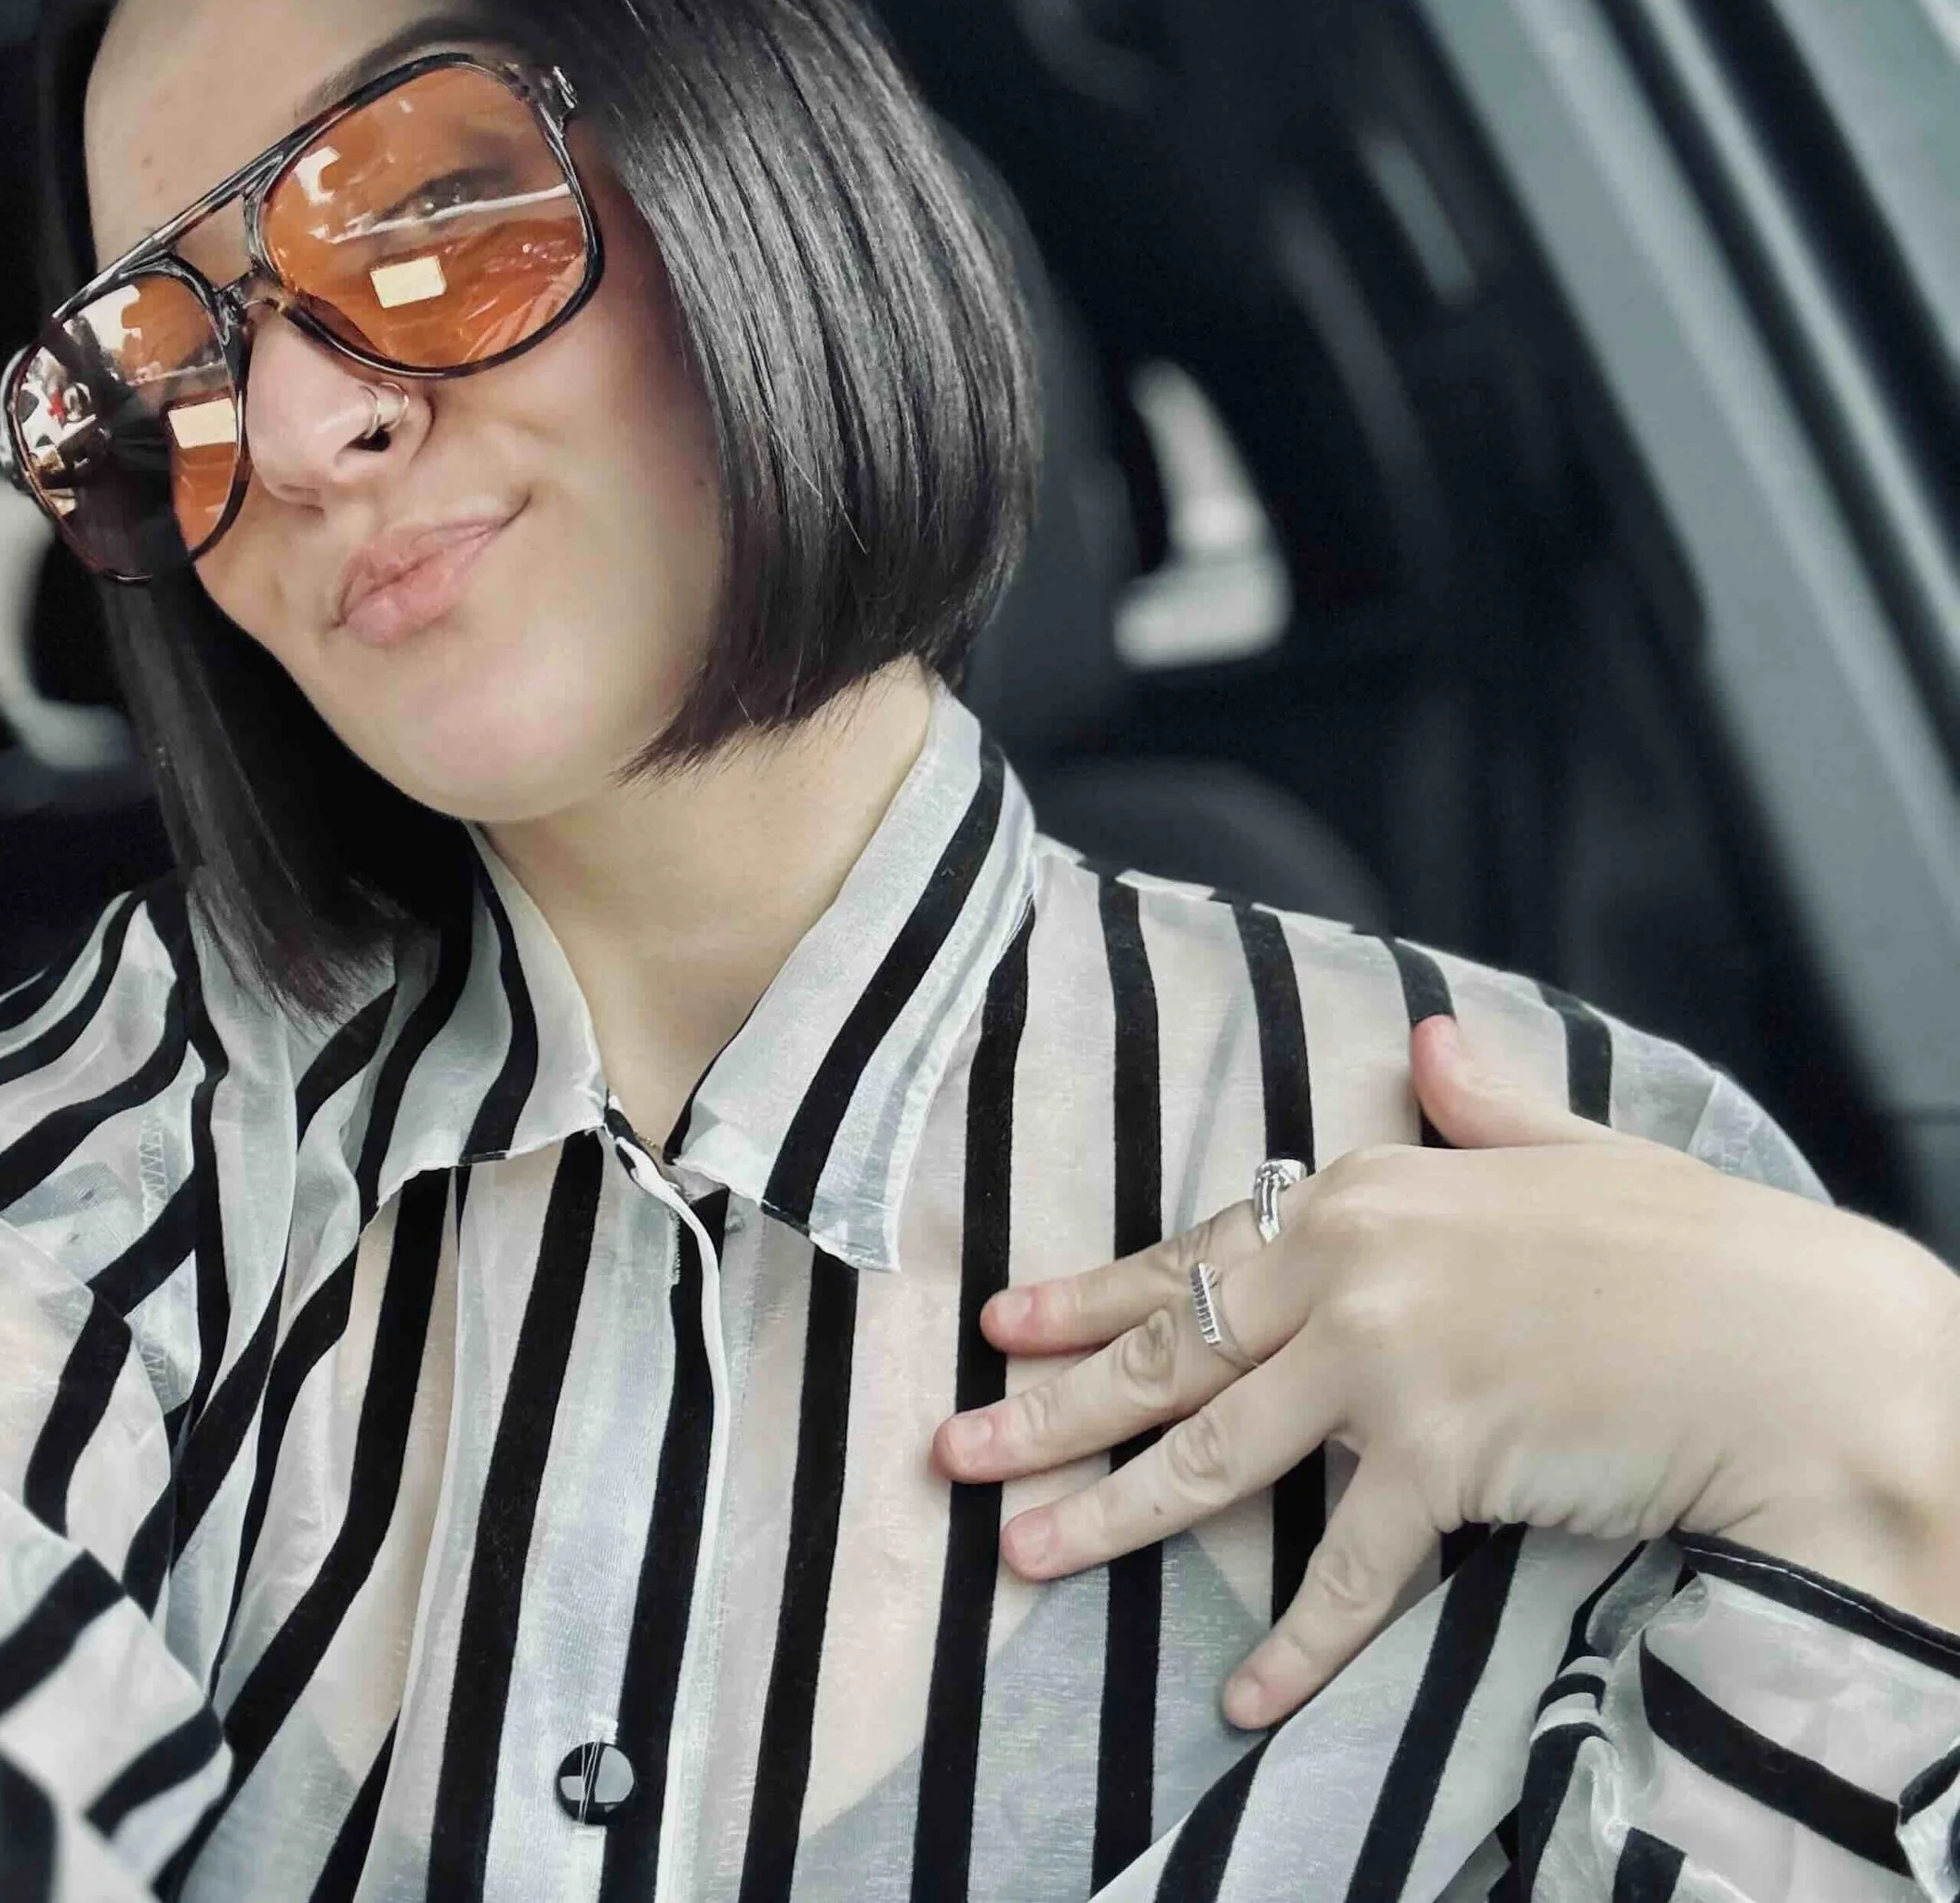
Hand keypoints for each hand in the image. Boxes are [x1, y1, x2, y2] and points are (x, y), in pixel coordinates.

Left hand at [929, 1017, 1959, 1729]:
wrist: (1783, 1333)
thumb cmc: (1682, 1239)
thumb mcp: (1566, 1148)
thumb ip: (1478, 1105)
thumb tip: (1428, 1041)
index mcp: (1358, 1193)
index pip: (1190, 1256)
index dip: (1089, 1296)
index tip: (1003, 1326)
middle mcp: (1347, 1274)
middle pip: (1168, 1356)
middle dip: (1051, 1408)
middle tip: (954, 1447)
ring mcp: (1383, 1370)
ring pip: (1212, 1458)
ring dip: (1111, 1515)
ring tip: (1025, 1553)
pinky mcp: (1440, 1464)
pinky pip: (1344, 1569)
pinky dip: (1294, 1642)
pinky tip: (1239, 1696)